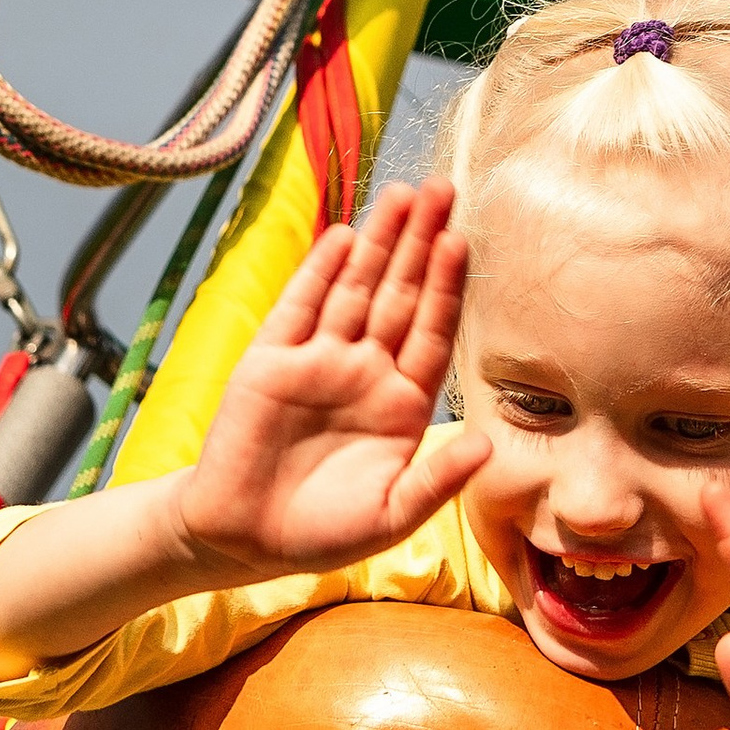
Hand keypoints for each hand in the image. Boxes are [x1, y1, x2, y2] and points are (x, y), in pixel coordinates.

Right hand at [179, 182, 485, 581]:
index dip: (447, 287)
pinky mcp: (270, 362)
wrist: (242, 541)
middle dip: (421, 243)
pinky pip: (300, 308)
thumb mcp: (391, 516)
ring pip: (355, 289)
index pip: (433, 331)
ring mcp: (318, 361)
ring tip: (403, 194)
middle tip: (445, 188)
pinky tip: (344, 236)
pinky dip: (320, 272)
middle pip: (401, 294)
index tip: (463, 241)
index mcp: (402, 403)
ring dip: (379, 242)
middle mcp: (365, 371)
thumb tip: (487, 446)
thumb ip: (436, 480)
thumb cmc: (323, 532)